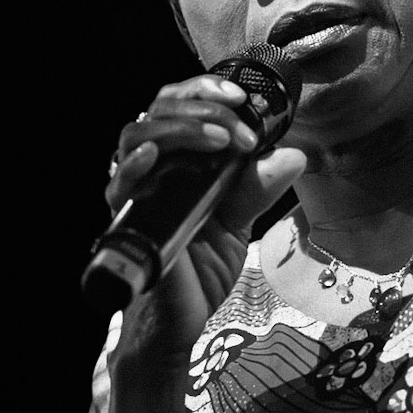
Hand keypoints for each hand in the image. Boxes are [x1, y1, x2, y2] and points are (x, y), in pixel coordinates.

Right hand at [104, 71, 306, 372]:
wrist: (180, 322)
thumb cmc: (200, 268)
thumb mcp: (238, 223)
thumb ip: (256, 188)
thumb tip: (294, 154)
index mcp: (177, 159)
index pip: (179, 103)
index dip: (206, 90)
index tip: (243, 98)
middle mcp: (151, 168)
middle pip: (158, 108)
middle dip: (202, 105)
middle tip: (238, 126)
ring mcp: (135, 193)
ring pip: (137, 134)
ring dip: (181, 128)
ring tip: (218, 140)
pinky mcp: (127, 224)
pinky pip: (119, 187)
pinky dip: (135, 165)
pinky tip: (154, 156)